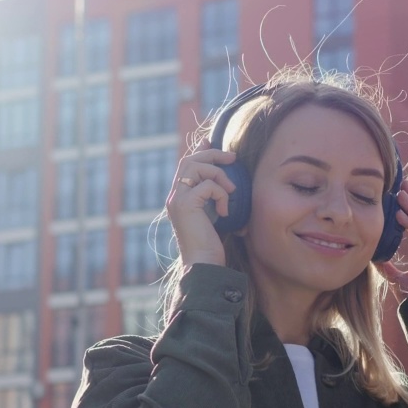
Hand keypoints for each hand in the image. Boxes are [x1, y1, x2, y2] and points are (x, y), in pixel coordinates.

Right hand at [164, 149, 237, 267]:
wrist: (204, 266)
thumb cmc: (211, 247)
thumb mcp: (215, 216)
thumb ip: (214, 198)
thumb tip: (226, 183)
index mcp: (180, 199)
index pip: (186, 166)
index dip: (199, 150)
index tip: (210, 141)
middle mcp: (174, 197)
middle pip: (189, 160)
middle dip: (212, 154)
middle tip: (233, 158)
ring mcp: (177, 200)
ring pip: (196, 167)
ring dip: (220, 175)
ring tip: (232, 192)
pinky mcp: (185, 205)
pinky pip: (208, 185)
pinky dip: (222, 194)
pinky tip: (225, 212)